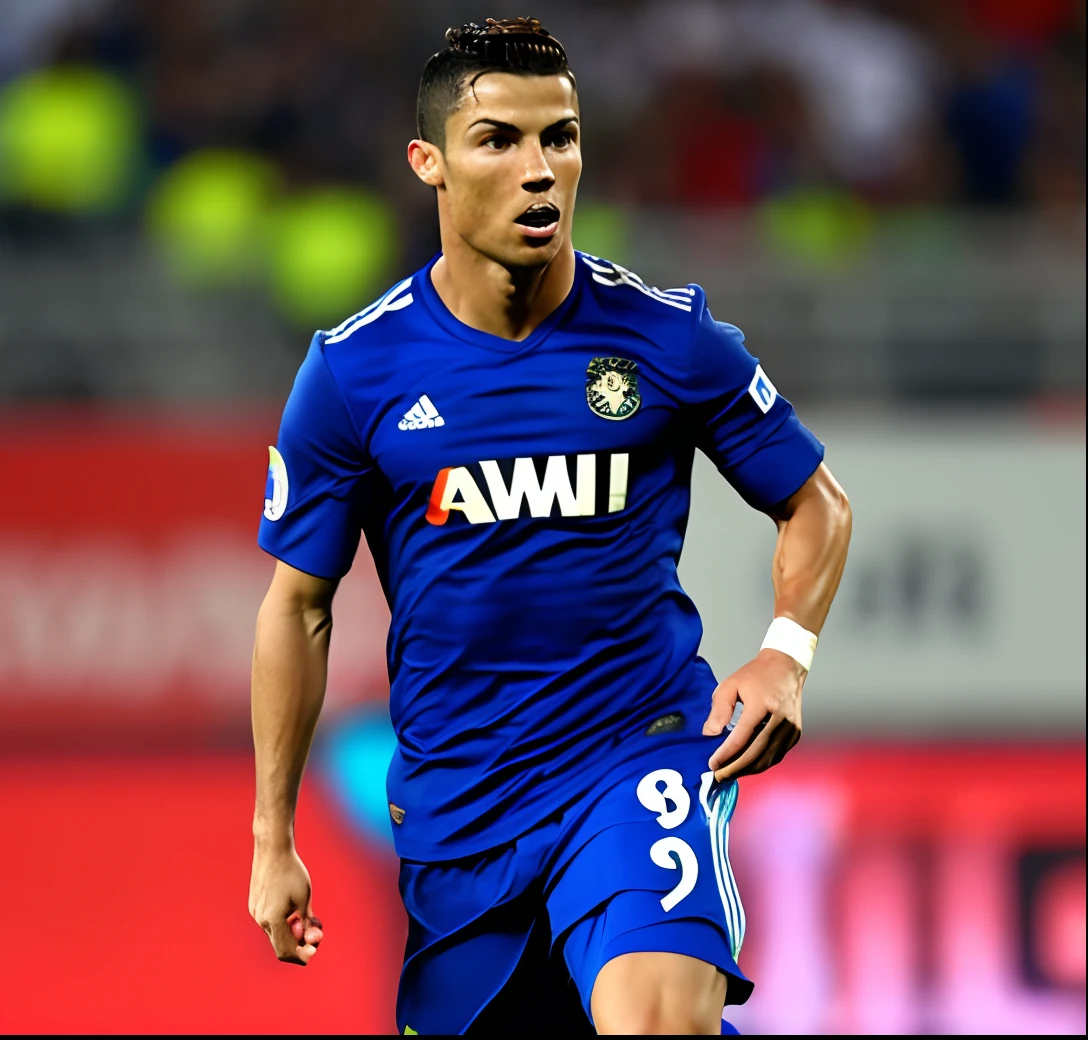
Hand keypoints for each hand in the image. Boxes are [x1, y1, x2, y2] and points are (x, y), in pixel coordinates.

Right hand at [249, 839, 323, 964]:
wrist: (273, 850)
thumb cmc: (292, 872)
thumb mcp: (304, 898)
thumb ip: (305, 922)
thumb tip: (309, 938)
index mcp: (272, 920)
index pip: (285, 951)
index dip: (300, 955)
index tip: (313, 952)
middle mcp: (260, 919)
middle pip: (280, 944)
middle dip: (298, 943)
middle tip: (315, 934)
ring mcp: (255, 912)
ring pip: (275, 932)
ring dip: (291, 931)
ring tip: (307, 917)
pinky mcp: (254, 904)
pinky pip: (269, 921)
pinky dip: (283, 921)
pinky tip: (294, 909)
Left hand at [702, 649, 804, 780]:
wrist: (786, 667)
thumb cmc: (755, 675)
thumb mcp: (730, 685)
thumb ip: (719, 709)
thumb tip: (710, 734)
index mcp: (761, 705)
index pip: (741, 737)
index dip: (726, 754)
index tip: (712, 764)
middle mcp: (780, 719)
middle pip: (755, 752)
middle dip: (735, 768)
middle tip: (718, 777)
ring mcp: (791, 728)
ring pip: (767, 758)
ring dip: (747, 769)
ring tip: (730, 774)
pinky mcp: (795, 734)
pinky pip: (776, 755)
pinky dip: (760, 763)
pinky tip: (746, 765)